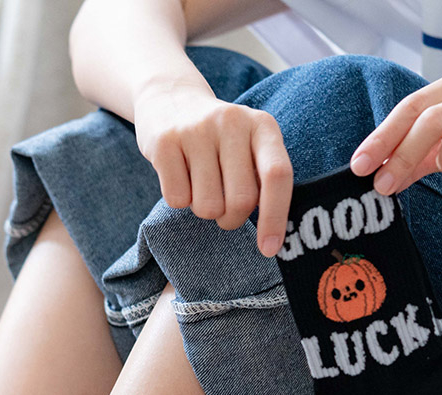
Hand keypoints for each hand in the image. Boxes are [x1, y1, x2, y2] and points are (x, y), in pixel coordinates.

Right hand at [134, 80, 292, 255]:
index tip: (269, 249)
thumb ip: (263, 179)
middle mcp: (232, 122)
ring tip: (200, 185)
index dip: (275, 217)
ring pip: (208, 206)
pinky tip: (179, 176)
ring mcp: (196, 129)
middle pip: (240, 201)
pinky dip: (178, 199)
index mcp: (262, 126)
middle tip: (222, 205)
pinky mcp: (165, 142)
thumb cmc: (218, 140)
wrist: (170, 97)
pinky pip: (177, 199)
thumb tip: (272, 238)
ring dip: (204, 209)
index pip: (277, 175)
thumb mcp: (249, 146)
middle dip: (231, 218)